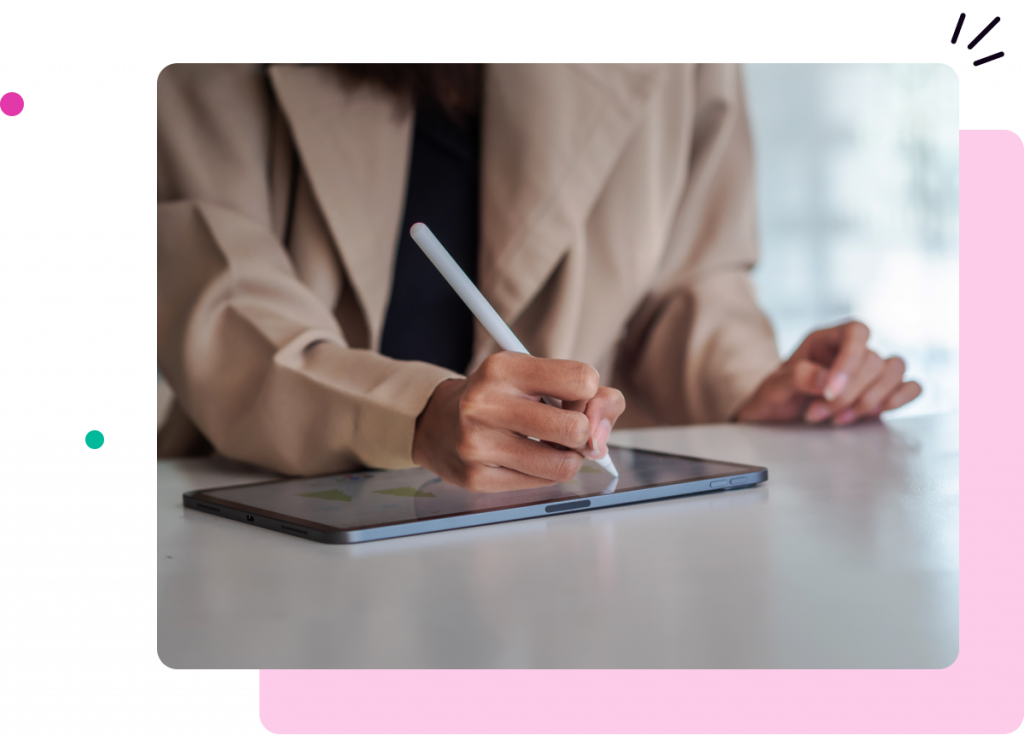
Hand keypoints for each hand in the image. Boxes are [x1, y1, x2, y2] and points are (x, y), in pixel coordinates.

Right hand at [412, 351, 625, 491]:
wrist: (438, 424)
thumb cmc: (500, 397)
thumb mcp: (536, 377)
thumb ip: (589, 394)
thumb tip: (602, 435)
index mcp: (503, 368)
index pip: (583, 380)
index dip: (590, 394)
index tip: (574, 398)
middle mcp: (485, 404)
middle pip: (576, 428)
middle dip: (583, 433)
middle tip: (567, 429)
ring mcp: (478, 444)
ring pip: (563, 465)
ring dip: (568, 458)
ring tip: (551, 446)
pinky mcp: (477, 478)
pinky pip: (541, 484)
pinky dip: (545, 473)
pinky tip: (526, 459)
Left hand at [735, 320, 921, 425]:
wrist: (776, 417)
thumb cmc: (775, 396)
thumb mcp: (775, 387)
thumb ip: (796, 378)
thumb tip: (827, 379)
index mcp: (826, 339)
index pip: (856, 332)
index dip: (850, 360)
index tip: (830, 391)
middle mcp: (851, 351)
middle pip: (874, 360)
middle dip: (849, 394)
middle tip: (818, 413)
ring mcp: (869, 372)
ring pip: (895, 371)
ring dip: (871, 400)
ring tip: (839, 420)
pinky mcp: (881, 393)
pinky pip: (910, 386)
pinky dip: (901, 398)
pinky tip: (879, 412)